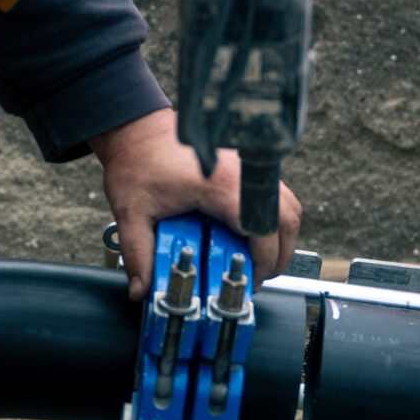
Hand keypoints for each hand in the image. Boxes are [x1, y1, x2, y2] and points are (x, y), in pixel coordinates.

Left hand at [92, 109, 302, 299]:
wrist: (138, 131)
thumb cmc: (138, 163)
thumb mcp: (132, 213)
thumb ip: (138, 254)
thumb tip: (142, 289)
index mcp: (219, 185)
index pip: (262, 226)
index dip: (264, 259)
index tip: (253, 278)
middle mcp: (241, 174)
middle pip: (287, 217)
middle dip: (281, 253)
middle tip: (260, 274)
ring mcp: (246, 168)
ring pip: (287, 205)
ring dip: (280, 235)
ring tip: (259, 258)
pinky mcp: (244, 168)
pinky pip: (274, 196)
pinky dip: (272, 219)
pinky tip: (250, 234)